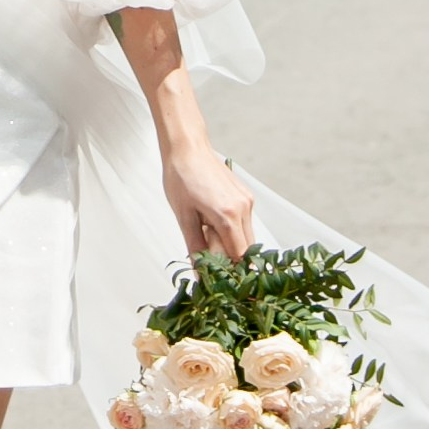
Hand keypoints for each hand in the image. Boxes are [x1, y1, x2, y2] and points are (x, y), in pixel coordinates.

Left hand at [157, 109, 255, 264]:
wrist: (187, 147)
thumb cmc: (181, 177)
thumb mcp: (183, 216)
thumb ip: (195, 247)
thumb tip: (200, 273)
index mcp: (228, 215)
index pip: (240, 257)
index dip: (232, 273)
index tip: (222, 281)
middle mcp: (243, 208)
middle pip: (246, 250)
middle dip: (230, 259)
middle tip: (208, 257)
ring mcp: (247, 201)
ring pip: (247, 237)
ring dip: (231, 244)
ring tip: (206, 234)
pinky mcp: (246, 197)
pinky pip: (244, 223)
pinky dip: (232, 231)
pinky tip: (213, 223)